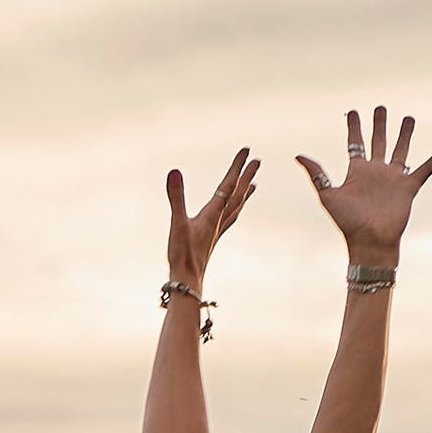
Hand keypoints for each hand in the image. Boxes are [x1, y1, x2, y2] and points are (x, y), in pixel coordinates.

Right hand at [164, 146, 256, 298]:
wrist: (187, 281)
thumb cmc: (182, 254)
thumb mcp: (177, 223)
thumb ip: (176, 197)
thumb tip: (174, 172)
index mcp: (213, 214)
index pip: (228, 185)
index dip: (237, 167)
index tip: (247, 151)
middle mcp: (218, 220)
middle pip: (237, 195)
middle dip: (246, 176)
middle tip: (257, 161)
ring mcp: (216, 230)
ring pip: (235, 208)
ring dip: (244, 194)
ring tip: (253, 185)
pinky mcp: (211, 239)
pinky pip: (228, 219)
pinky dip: (234, 210)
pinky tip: (232, 212)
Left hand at [297, 105, 431, 258]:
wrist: (370, 241)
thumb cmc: (347, 222)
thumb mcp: (328, 195)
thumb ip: (317, 174)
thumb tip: (298, 155)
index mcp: (357, 172)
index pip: (355, 143)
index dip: (354, 127)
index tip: (353, 112)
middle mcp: (376, 172)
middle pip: (379, 141)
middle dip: (379, 124)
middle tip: (380, 107)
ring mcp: (393, 178)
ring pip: (401, 149)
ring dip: (404, 134)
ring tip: (408, 118)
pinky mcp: (409, 187)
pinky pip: (426, 168)